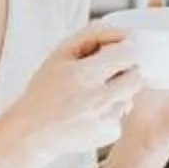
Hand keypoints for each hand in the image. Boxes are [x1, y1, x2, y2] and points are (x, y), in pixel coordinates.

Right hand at [0, 25, 143, 163]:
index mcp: (85, 74)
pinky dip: (111, 111)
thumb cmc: (45, 90)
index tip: (110, 54)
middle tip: (102, 74)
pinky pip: (123, 114)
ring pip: (130, 95)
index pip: (128, 54)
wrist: (32, 132)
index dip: (121, 51)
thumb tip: (124, 34)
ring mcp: (107, 118)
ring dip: (117, 92)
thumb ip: (92, 36)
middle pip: (136, 76)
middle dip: (124, 71)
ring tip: (91, 96)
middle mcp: (99, 98)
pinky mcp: (110, 134)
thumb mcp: (60, 54)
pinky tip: (90, 113)